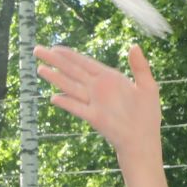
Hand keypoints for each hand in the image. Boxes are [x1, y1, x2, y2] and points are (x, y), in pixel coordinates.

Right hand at [37, 43, 163, 160]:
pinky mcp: (94, 118)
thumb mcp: (149, 87)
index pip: (85, 62)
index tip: (55, 47)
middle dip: (54, 60)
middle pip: (72, 71)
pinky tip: (53, 98)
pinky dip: (66, 102)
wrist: (143, 141)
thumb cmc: (147, 115)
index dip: (69, 54)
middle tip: (37, 50)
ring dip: (55, 78)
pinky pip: (77, 108)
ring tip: (39, 69)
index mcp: (110, 78)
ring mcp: (94, 103)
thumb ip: (140, 67)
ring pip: (70, 86)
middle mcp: (98, 88)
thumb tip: (134, 46)